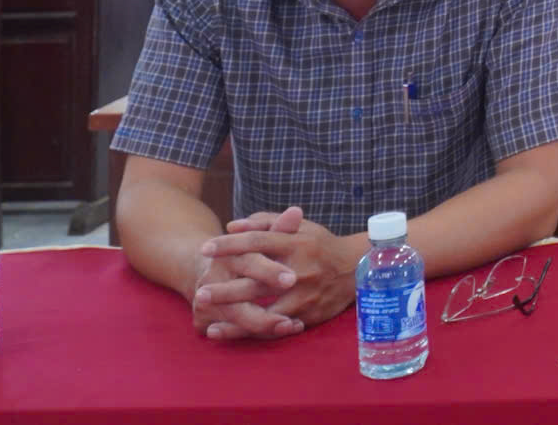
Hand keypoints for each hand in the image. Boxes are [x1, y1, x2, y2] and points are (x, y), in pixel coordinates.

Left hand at [196, 207, 361, 334]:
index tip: (206, 248)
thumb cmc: (320, 245)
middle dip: (226, 289)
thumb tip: (231, 226)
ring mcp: (304, 295)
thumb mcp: (300, 226)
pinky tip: (231, 334)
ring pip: (265, 311)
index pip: (258, 242)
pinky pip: (276, 327)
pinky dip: (253, 333)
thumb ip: (265, 223)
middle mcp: (300, 270)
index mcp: (296, 243)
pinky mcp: (308, 315)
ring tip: (209, 322)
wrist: (357, 268)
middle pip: (257, 281)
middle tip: (200, 293)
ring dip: (235, 319)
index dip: (231, 245)